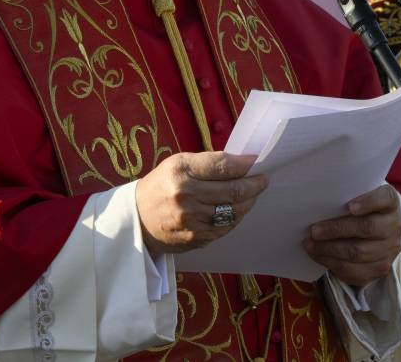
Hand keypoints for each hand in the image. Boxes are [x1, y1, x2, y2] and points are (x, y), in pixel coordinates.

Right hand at [135, 151, 266, 255]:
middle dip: (255, 184)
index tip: (258, 161)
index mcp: (181, 172)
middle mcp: (186, 197)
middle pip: (233, 191)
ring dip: (249, 202)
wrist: (136, 219)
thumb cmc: (162, 185)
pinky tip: (239, 209)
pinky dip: (236, 217)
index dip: (245, 164)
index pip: (223, 166)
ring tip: (254, 193)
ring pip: (234, 211)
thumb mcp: (178, 163)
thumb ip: (209, 162)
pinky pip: (225, 228)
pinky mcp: (195, 239)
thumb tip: (243, 162)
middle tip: (263, 179)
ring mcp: (191, 221)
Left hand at [304, 183, 400, 286]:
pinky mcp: (380, 269)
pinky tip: (318, 255)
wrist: (377, 233)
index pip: (386, 198)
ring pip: (358, 253)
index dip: (369, 202)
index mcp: (391, 203)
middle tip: (314, 230)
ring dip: (329, 249)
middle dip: (337, 230)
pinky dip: (332, 263)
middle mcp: (395, 226)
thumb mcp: (359, 197)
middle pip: (367, 228)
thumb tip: (319, 205)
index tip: (349, 206)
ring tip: (310, 244)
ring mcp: (390, 250)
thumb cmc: (361, 210)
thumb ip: (347, 197)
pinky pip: (354, 271)